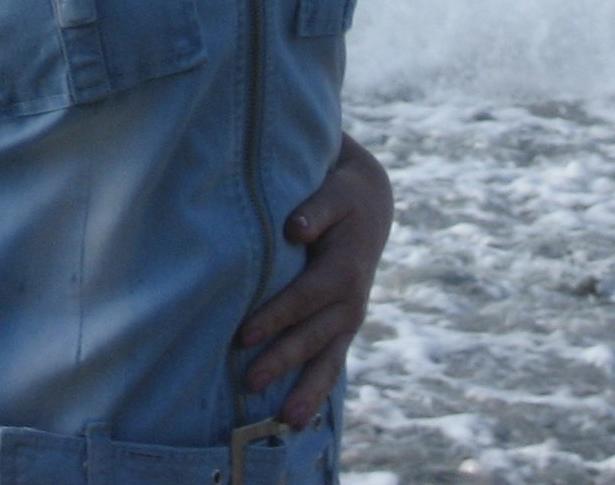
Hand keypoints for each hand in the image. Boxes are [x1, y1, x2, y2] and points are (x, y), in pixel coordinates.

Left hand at [238, 135, 393, 425]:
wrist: (371, 203)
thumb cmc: (342, 196)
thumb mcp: (334, 192)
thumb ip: (315, 210)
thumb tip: (295, 229)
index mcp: (344, 269)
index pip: (304, 298)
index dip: (275, 317)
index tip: (243, 335)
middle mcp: (350, 301)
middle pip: (314, 336)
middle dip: (283, 361)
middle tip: (250, 382)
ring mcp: (349, 317)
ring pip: (328, 359)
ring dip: (307, 390)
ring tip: (286, 421)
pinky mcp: (343, 324)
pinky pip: (331, 360)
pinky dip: (318, 388)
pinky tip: (299, 415)